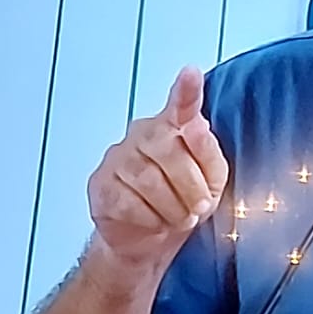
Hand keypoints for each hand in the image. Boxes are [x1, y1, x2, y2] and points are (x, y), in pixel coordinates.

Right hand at [86, 66, 228, 274]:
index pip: (180, 106)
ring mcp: (117, 158)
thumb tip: (196, 125)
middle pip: (170, 152)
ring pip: (150, 181)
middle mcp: (141, 134)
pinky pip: (130, 202)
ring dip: (173, 208)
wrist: (149, 240)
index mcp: (172, 128)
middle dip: (192, 187)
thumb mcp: (211, 181)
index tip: (192, 73)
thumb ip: (207, 152)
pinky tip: (155, 221)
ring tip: (179, 217)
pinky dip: (151, 219)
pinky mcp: (100, 185)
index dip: (187, 90)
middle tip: (199, 208)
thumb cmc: (183, 202)